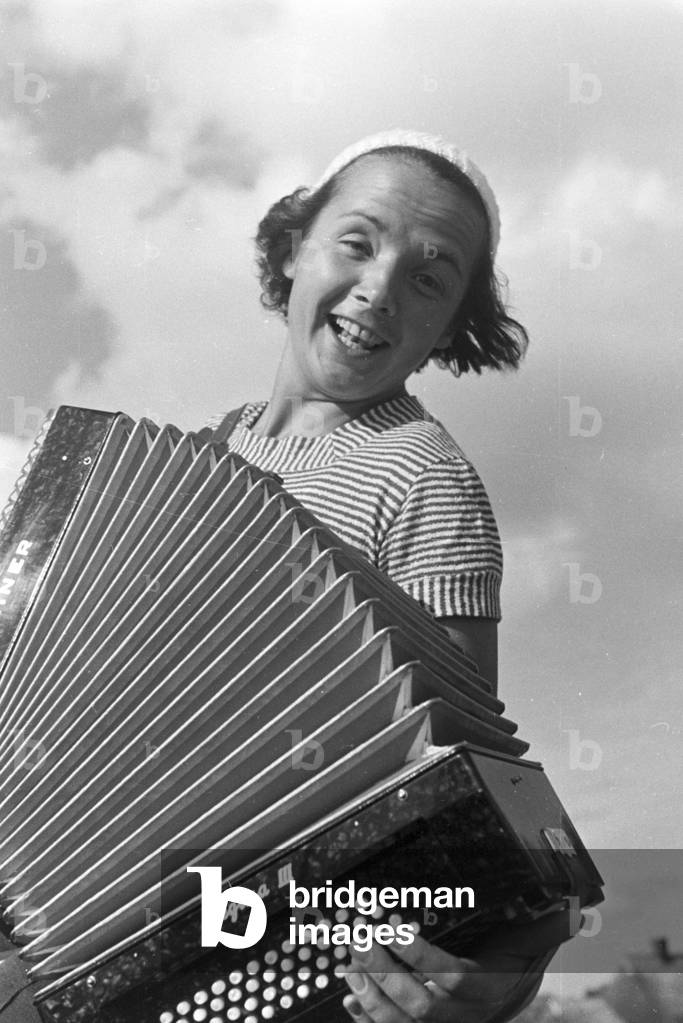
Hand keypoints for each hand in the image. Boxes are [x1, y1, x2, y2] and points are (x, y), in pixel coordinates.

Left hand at [337, 912, 567, 1022]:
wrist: (515, 993)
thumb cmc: (517, 958)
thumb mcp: (533, 940)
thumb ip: (546, 925)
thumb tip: (571, 905)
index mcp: (489, 989)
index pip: (452, 979)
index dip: (421, 957)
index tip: (394, 927)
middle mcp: (467, 1016)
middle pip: (422, 1006)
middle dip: (387, 975)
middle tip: (361, 941)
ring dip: (373, 999)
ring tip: (349, 968)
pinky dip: (370, 1020)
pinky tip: (351, 1001)